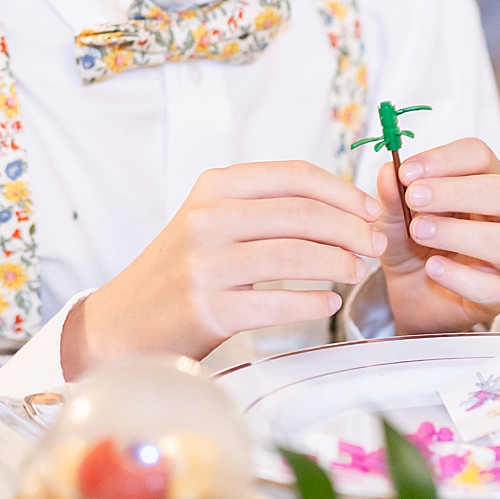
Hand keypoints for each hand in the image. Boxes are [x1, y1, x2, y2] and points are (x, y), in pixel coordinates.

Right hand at [62, 161, 385, 376]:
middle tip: (375, 244)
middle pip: (302, 214)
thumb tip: (344, 207)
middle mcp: (207, 219)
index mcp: (214, 188)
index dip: (342, 191)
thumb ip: (265, 208)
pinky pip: (277, 303)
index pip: (294, 176)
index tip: (370, 209)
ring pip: (295, 256)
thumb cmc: (181, 271)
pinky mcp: (207, 308)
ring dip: (338, 263)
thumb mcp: (212, 221)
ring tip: (356, 271)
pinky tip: (328, 302)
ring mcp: (205, 264)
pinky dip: (312, 303)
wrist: (124, 322)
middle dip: (351, 228)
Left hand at [376, 137, 499, 333]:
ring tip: (419, 232)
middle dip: (456, 192)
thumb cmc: (410, 244)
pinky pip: (492, 286)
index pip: (480, 156)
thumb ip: (391, 195)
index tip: (406, 172)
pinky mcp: (497, 294)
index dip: (445, 158)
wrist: (408, 294)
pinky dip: (459, 276)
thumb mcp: (392, 216)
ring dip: (458, 233)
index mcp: (481, 183)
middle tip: (414, 199)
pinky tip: (432, 267)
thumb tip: (388, 171)